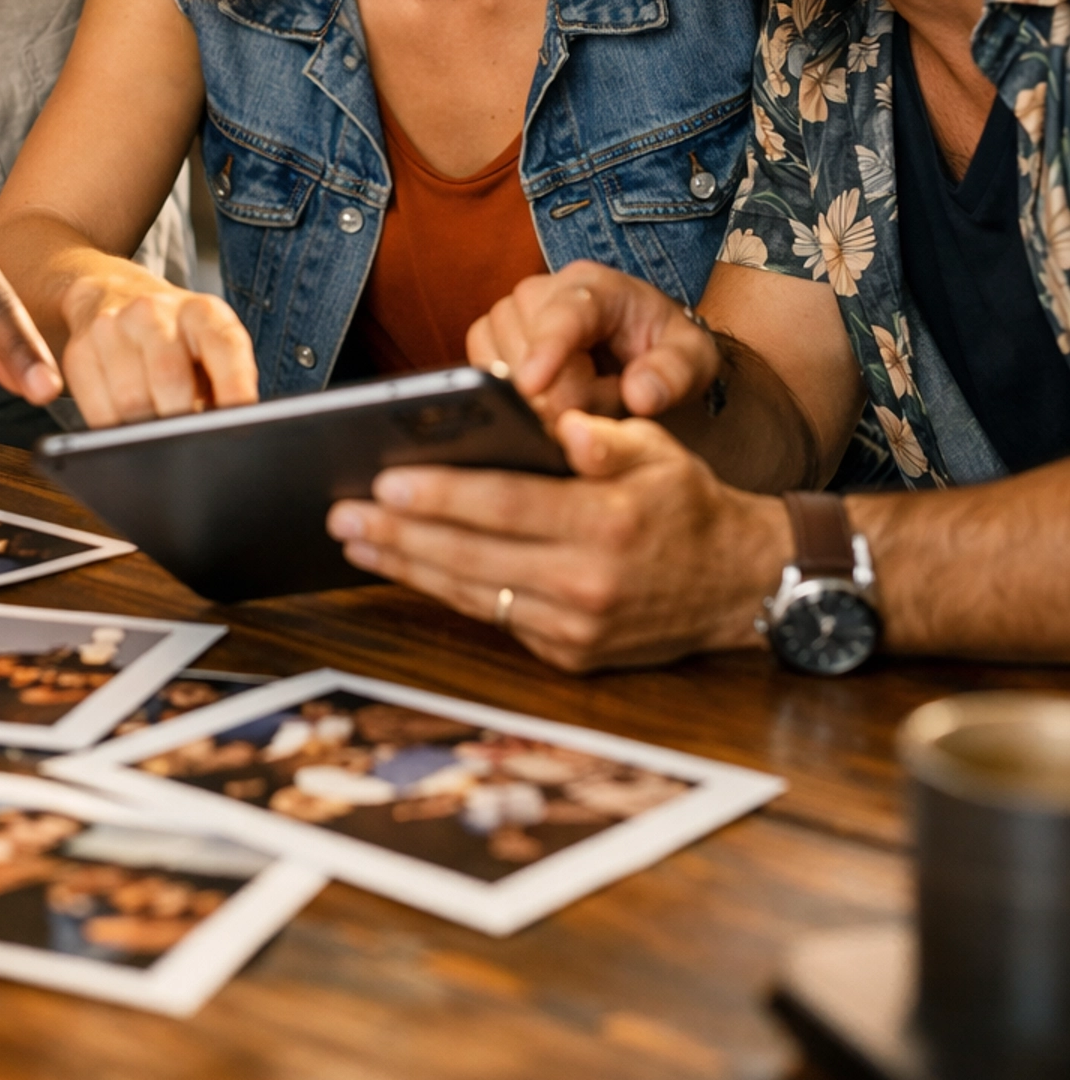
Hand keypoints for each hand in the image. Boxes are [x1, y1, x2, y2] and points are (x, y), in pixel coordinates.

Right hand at [58, 271, 258, 425]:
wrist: (115, 293)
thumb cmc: (176, 336)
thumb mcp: (212, 345)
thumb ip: (227, 381)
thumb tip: (224, 427)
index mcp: (201, 311)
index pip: (225, 348)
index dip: (234, 388)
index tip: (238, 423)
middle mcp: (154, 311)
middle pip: (170, 379)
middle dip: (182, 421)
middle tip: (189, 439)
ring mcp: (112, 327)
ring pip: (131, 402)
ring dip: (148, 429)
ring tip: (160, 427)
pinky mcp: (79, 351)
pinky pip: (97, 411)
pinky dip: (116, 430)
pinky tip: (128, 423)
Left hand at [326, 410, 787, 672]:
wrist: (738, 584)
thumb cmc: (685, 502)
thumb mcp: (656, 450)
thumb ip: (600, 436)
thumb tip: (555, 424)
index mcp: (608, 521)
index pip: (506, 505)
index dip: (440, 496)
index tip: (384, 482)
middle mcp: (589, 582)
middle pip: (474, 557)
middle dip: (400, 536)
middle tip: (342, 515)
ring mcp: (577, 628)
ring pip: (474, 594)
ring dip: (408, 568)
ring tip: (356, 541)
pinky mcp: (569, 655)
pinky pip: (495, 619)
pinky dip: (448, 593)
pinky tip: (409, 568)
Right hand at [467, 262, 722, 430]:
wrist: (641, 346)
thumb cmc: (664, 350)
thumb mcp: (692, 360)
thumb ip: (673, 374)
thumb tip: (640, 394)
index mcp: (595, 286)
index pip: (562, 316)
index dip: (545, 351)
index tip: (531, 387)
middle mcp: (543, 290)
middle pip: (526, 350)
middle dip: (563, 394)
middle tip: (605, 400)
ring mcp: (511, 312)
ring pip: (498, 361)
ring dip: (537, 396)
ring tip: (581, 396)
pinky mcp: (491, 337)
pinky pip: (480, 368)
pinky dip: (509, 392)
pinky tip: (547, 397)